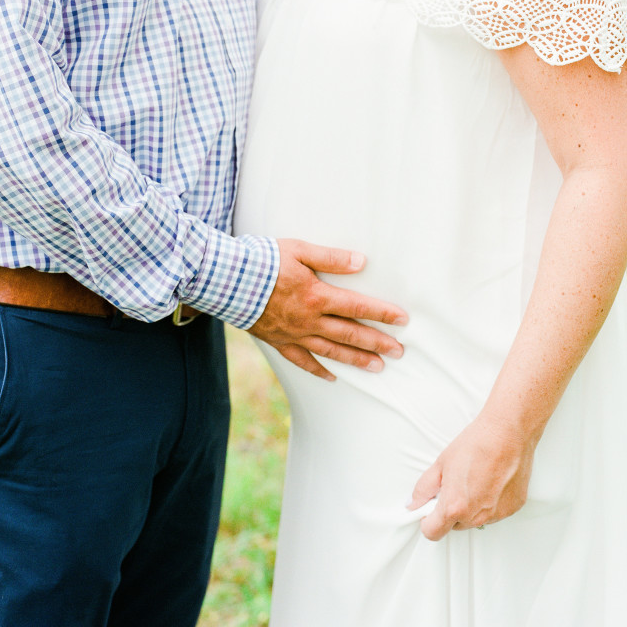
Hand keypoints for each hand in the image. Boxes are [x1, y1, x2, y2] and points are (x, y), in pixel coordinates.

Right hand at [249, 238, 407, 379]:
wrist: (224, 280)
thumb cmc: (262, 260)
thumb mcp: (299, 250)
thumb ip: (331, 258)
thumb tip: (361, 261)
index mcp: (317, 296)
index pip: (358, 307)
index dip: (382, 314)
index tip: (402, 320)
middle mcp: (309, 320)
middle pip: (350, 334)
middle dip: (377, 343)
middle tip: (399, 352)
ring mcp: (293, 334)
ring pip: (331, 351)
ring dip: (356, 360)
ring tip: (378, 368)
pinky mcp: (278, 341)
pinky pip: (301, 361)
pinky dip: (318, 370)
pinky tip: (332, 376)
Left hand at [408, 411, 535, 539]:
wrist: (506, 433)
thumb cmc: (476, 445)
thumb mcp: (440, 464)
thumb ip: (424, 488)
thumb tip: (413, 503)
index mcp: (454, 507)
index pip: (433, 532)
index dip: (427, 521)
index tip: (428, 511)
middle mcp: (476, 516)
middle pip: (455, 526)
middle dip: (450, 511)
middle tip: (454, 486)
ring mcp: (496, 515)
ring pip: (475, 520)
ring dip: (471, 508)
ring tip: (474, 480)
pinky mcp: (512, 509)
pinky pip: (494, 514)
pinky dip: (490, 503)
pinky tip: (490, 482)